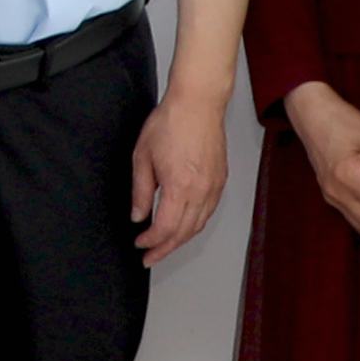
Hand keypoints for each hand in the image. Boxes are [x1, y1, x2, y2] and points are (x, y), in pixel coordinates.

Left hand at [130, 87, 233, 265]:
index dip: (151, 241)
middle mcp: (201, 191)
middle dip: (165, 249)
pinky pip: (208, 212)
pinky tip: (184, 225)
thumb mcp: (143, 157)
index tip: (140, 244)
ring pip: (198, 225)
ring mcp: (214, 187)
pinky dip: (195, 224)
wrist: (198, 103)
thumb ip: (140, 191)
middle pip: (184, 233)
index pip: (166, 229)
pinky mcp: (220, 180)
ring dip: (181, 240)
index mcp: (179, 187)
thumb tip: (138, 215)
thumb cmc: (171, 122)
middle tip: (150, 257)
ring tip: (165, 246)